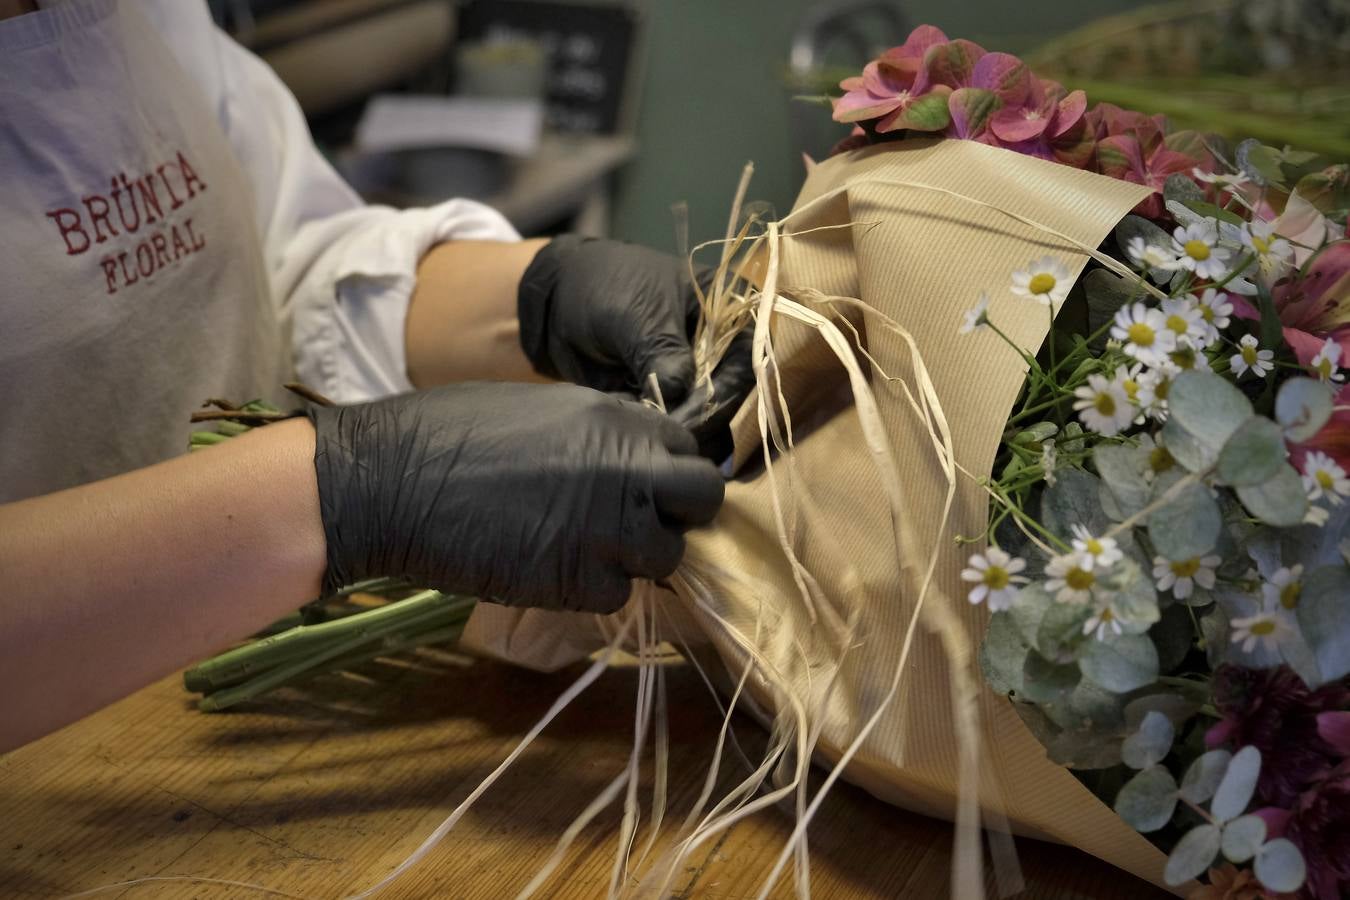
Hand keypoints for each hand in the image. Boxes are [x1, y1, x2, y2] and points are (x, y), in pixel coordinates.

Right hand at [307, 382, 722, 612]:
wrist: (394, 479)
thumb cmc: (452, 431)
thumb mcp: (544, 407)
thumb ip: (600, 431)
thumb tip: (629, 453)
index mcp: (619, 421)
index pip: (688, 450)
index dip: (668, 470)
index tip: (646, 485)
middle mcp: (629, 472)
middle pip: (702, 500)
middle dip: (679, 514)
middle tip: (639, 523)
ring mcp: (608, 529)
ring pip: (666, 555)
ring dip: (636, 558)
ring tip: (586, 548)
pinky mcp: (577, 581)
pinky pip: (617, 595)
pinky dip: (593, 590)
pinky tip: (554, 569)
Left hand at [517, 236, 753, 457]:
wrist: (558, 298)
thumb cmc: (603, 287)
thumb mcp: (635, 314)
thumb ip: (660, 353)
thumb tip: (678, 394)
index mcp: (729, 314)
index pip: (745, 364)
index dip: (722, 397)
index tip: (687, 421)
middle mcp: (722, 349)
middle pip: (731, 401)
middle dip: (700, 423)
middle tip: (664, 439)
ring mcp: (697, 378)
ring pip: (708, 422)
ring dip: (681, 436)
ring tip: (647, 438)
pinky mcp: (670, 402)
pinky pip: (677, 429)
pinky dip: (659, 437)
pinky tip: (636, 438)